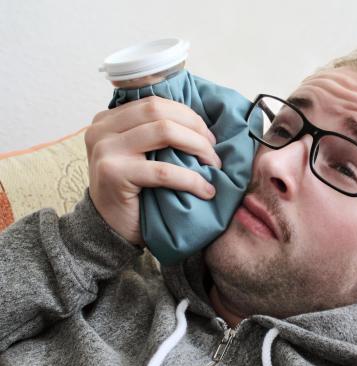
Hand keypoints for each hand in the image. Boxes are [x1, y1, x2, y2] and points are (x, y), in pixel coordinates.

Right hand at [85, 96, 221, 245]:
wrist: (109, 229)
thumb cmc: (133, 192)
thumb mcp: (138, 154)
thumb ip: (154, 134)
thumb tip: (199, 123)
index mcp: (108, 119)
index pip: (154, 104)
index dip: (187, 116)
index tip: (208, 136)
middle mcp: (102, 129)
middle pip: (159, 111)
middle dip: (195, 127)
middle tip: (213, 150)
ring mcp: (106, 150)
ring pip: (164, 132)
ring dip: (197, 147)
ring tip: (213, 165)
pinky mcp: (114, 174)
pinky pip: (163, 171)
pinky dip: (191, 179)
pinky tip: (206, 190)